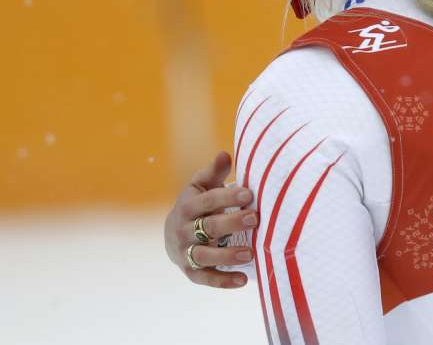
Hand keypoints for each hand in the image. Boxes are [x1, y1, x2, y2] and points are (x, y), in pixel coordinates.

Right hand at [163, 151, 258, 288]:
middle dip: (231, 223)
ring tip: (250, 253)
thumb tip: (225, 155)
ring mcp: (186, 252)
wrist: (173, 232)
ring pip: (204, 256)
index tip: (249, 194)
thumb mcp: (201, 186)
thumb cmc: (197, 204)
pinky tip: (243, 280)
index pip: (207, 201)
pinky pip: (204, 278)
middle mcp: (184, 230)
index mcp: (188, 206)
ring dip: (226, 256)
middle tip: (255, 219)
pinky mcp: (190, 271)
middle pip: (207, 227)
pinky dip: (222, 281)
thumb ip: (214, 173)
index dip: (227, 197)